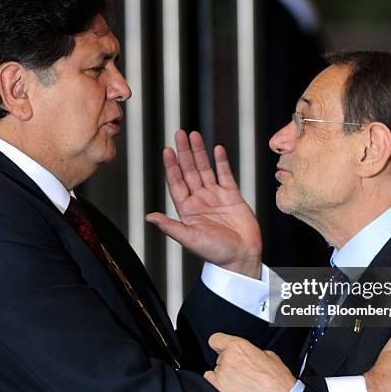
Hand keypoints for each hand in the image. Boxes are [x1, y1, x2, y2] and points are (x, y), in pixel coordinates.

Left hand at [146, 130, 261, 277]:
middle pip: (189, 171)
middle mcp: (200, 200)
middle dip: (184, 152)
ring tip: (194, 135)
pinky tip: (217, 149)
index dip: (172, 166)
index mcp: (187, 210)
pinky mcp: (233, 196)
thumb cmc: (215, 253)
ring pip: (205, 170)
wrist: (242, 257)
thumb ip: (170, 226)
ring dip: (200, 153)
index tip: (167, 150)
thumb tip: (148, 217)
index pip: (176, 183)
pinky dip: (221, 162)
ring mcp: (216, 197)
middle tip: (179, 133)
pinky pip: (226, 175)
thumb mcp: (190, 239)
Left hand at [204, 333, 295, 391]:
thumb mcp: (268, 355)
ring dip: (226, 373)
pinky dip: (216, 381)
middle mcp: (228, 358)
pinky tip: (227, 385)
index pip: (216, 339)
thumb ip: (252, 351)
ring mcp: (223, 373)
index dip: (219, 343)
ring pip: (217, 369)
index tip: (221, 347)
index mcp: (238, 346)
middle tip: (241, 369)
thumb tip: (249, 354)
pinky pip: (209, 379)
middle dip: (229, 361)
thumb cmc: (276, 379)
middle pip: (220, 356)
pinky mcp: (220, 388)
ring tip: (240, 381)